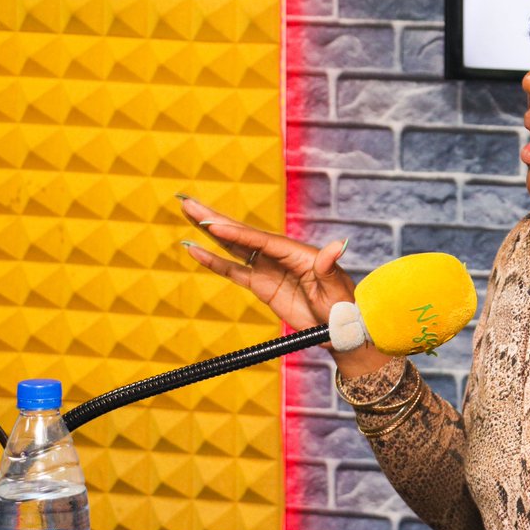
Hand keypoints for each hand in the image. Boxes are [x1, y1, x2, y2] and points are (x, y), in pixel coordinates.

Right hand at [177, 195, 388, 375]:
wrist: (339, 328)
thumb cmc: (342, 307)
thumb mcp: (336, 288)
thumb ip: (329, 267)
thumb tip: (337, 245)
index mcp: (297, 252)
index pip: (261, 241)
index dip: (236, 233)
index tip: (213, 224)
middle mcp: (280, 255)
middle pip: (242, 234)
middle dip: (214, 218)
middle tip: (187, 201)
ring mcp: (268, 268)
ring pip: (234, 246)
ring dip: (210, 231)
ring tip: (187, 211)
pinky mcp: (261, 284)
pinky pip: (234, 271)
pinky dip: (213, 261)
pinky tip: (194, 249)